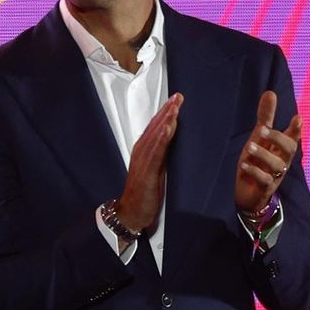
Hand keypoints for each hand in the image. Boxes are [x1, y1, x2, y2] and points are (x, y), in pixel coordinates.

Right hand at [116, 92, 182, 232]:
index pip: (155, 128)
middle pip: (155, 128)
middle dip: (167, 112)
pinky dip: (160, 139)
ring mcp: (143, 161)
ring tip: (174, 108)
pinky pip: (155, 152)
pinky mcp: (146, 172)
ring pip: (155, 137)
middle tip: (178, 97)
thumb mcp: (156, 171)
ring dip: (165, 121)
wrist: (131, 212)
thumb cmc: (144, 194)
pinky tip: (166, 129)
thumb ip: (162, 156)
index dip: (165, 114)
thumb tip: (174, 144)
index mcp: (144, 152)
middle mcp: (141, 152)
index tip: (176, 100)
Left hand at [236, 90, 302, 216]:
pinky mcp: (264, 188)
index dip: (296, 129)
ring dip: (264, 155)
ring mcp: (274, 175)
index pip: (292, 137)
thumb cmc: (257, 161)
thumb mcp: (258, 138)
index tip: (297, 117)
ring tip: (249, 147)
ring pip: (278, 165)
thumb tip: (270, 92)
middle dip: (278, 139)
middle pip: (290, 149)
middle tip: (261, 130)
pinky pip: (266, 180)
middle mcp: (281, 160)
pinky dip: (256, 172)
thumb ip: (265, 117)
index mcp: (280, 148)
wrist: (248, 193)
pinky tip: (245, 165)